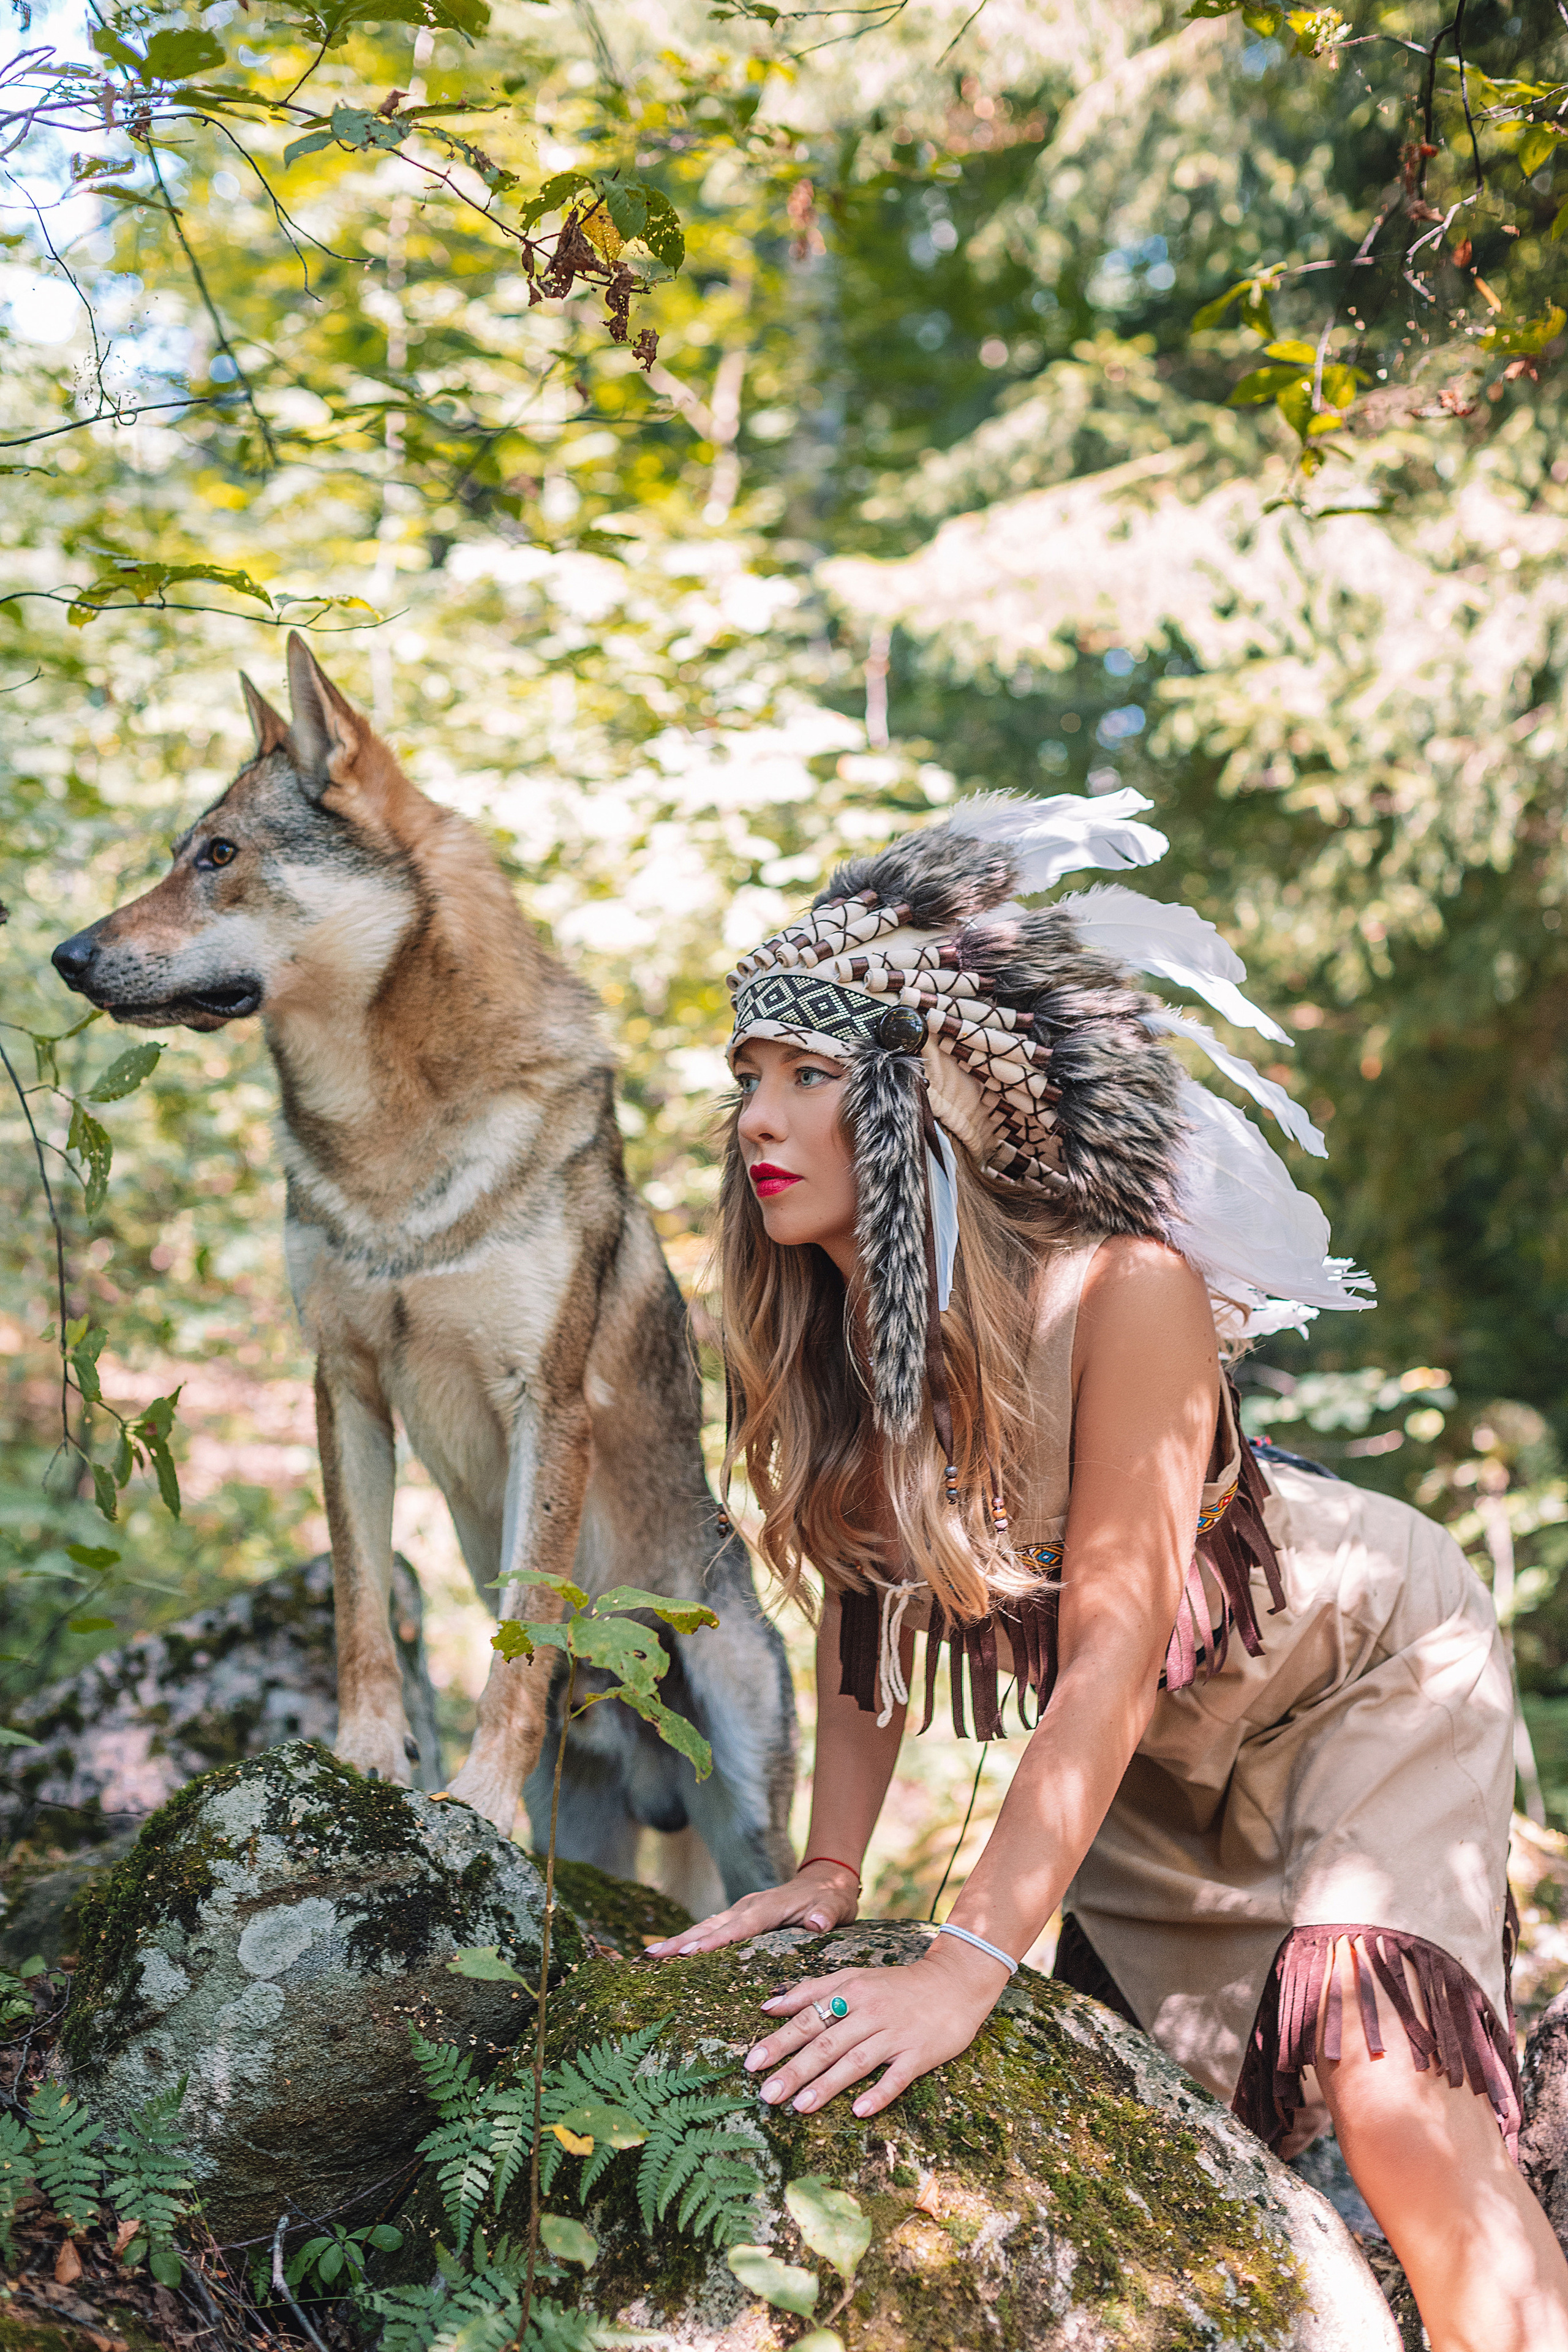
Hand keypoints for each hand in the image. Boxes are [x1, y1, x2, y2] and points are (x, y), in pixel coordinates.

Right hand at [644, 1860, 859, 1957]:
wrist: (827, 1879)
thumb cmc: (832, 1896)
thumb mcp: (836, 1904)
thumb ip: (827, 1913)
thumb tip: (818, 1923)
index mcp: (768, 1907)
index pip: (738, 1928)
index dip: (714, 1942)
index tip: (687, 1954)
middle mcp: (749, 1907)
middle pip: (711, 1926)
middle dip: (682, 1941)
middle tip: (653, 1956)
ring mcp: (742, 1911)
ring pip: (706, 1927)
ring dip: (679, 1940)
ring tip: (651, 1955)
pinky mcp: (741, 1918)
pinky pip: (712, 1929)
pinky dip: (691, 1940)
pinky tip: (673, 1953)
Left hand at [743, 1938, 1008, 2118]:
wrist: (956, 1983)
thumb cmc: (896, 1986)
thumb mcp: (854, 1978)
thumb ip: (812, 1990)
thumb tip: (769, 2005)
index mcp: (851, 1992)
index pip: (809, 2018)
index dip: (780, 2040)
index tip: (753, 2062)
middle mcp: (870, 2012)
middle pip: (826, 2043)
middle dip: (794, 2069)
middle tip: (767, 2094)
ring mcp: (895, 2034)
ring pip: (855, 2061)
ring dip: (827, 2085)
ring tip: (799, 2107)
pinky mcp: (919, 2054)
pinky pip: (897, 2076)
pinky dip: (878, 2093)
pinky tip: (859, 2110)